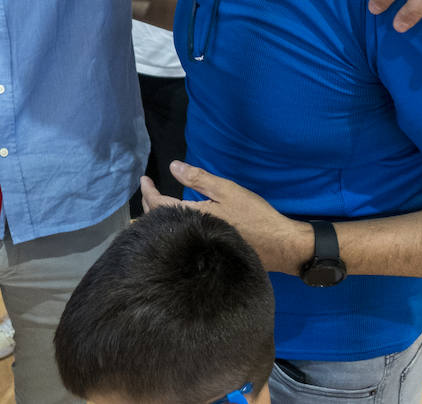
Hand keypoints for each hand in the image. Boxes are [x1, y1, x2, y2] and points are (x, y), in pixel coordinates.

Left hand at [144, 161, 308, 272]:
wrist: (278, 246)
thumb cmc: (254, 216)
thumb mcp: (227, 191)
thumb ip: (199, 179)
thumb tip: (172, 167)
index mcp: (192, 217)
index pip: (160, 205)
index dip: (149, 192)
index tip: (144, 179)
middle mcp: (189, 235)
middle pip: (159, 221)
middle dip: (149, 205)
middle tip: (147, 191)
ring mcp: (196, 247)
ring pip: (168, 233)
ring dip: (158, 219)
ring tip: (154, 206)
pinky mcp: (205, 254)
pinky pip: (179, 240)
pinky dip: (171, 229)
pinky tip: (175, 224)